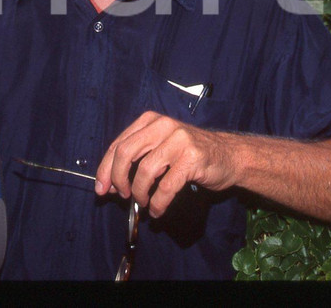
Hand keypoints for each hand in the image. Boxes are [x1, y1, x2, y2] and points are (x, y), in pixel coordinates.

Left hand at [94, 111, 238, 217]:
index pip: (119, 144)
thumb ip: (137, 158)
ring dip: (139, 193)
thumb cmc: (190, 154)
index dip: (105, 169)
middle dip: (118, 179)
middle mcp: (163, 126)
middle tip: (121, 195)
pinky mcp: (192, 158)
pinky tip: (157, 209)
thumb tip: (108, 183)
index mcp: (150, 121)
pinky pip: (166, 186)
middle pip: (126, 153)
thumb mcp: (161, 147)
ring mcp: (179, 140)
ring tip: (144, 202)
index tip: (101, 188)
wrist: (229, 155)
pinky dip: (158, 203)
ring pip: (145, 171)